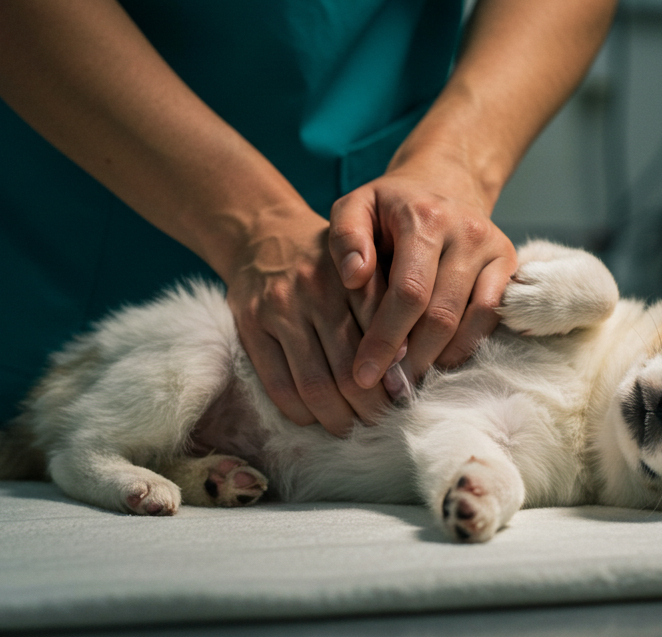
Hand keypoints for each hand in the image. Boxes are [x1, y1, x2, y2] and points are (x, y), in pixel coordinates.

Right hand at [223, 207, 391, 435]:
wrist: (264, 234)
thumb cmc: (330, 259)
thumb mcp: (367, 261)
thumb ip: (388, 302)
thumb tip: (410, 364)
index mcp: (354, 274)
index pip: (384, 336)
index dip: (397, 375)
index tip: (406, 396)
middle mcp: (317, 289)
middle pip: (351, 370)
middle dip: (371, 407)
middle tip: (383, 422)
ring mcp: (281, 309)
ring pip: (315, 385)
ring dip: (338, 419)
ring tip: (352, 427)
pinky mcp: (252, 327)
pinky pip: (279, 386)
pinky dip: (301, 413)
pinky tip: (316, 417)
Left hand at [329, 162, 518, 388]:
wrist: (444, 184)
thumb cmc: (389, 207)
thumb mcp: (356, 205)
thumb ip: (345, 237)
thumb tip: (352, 277)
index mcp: (425, 218)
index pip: (408, 291)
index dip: (385, 338)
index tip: (363, 375)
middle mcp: (467, 232)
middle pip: (441, 314)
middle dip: (411, 359)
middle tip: (386, 391)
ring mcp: (494, 250)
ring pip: (470, 322)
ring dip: (438, 360)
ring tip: (408, 383)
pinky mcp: (509, 266)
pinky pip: (491, 319)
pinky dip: (464, 347)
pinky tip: (438, 362)